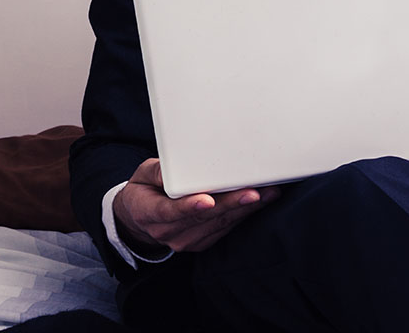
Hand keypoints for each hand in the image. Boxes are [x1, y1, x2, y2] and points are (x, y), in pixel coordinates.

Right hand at [113, 158, 279, 253]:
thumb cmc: (145, 190)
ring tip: (267, 193)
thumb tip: (172, 167)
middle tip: (253, 192)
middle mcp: (169, 232)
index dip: (190, 206)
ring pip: (219, 224)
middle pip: (203, 218)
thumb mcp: (143, 175)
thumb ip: (157, 172)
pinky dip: (243, 214)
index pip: (170, 211)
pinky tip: (260, 202)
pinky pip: (225, 228)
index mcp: (150, 213)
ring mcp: (186, 240)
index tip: (208, 200)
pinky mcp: (202, 241)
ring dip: (244, 209)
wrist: (141, 218)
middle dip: (230, 204)